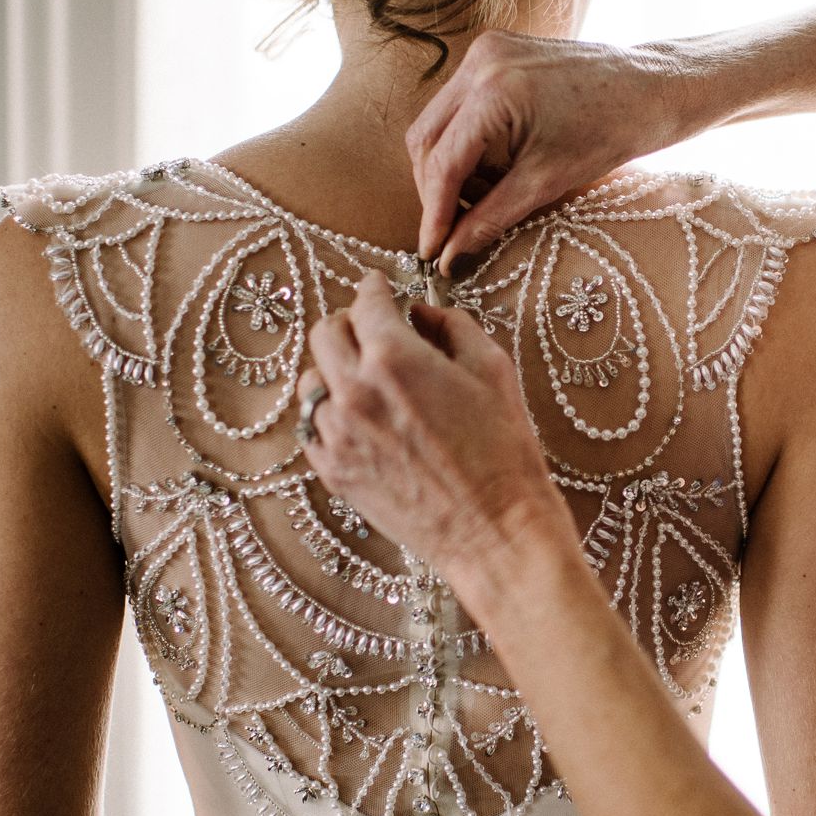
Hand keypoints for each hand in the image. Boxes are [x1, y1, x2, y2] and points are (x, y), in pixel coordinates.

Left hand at [298, 272, 570, 587]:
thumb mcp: (493, 369)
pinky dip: (329, 415)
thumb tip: (422, 313)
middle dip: (349, 323)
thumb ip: (452, 326)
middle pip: (324, 333)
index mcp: (394, 358)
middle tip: (373, 329)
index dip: (374, 287)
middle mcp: (354, 391)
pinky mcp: (333, 472)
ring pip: (312, 381)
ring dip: (336, 370)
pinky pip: (312, 428)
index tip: (378, 286)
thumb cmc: (503, 451)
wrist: (494, 529)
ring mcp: (337, 435)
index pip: (365, 301)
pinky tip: (360, 419)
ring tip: (367, 379)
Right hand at [407, 31, 695, 274]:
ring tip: (478, 202)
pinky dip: (467, 141)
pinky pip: (460, 104)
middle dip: (435, 189)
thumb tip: (450, 255)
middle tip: (451, 232)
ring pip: (438, 121)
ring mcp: (485, 50)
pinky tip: (492, 170)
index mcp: (493, 90)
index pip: (442, 162)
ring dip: (448, 167)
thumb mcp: (547, 183)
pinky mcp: (495, 51)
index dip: (434, 212)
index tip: (432, 251)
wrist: (654, 88)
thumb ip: (491, 218)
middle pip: (426, 137)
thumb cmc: (613, 132)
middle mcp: (480, 61)